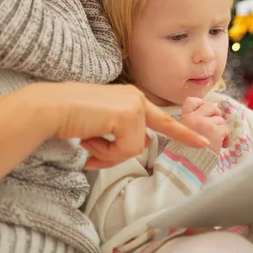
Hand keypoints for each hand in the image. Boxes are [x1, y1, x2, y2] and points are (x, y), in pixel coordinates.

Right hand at [35, 82, 208, 169]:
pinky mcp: (128, 115)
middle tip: (102, 152)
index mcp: (131, 98)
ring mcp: (134, 106)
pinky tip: (88, 139)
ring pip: (134, 149)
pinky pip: (126, 150)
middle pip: (147, 140)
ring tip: (87, 142)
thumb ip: (125, 132)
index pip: (162, 118)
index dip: (183, 133)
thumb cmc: (70, 116)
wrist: (49, 108)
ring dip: (108, 154)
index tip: (203, 142)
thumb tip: (143, 145)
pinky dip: (106, 153)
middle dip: (119, 153)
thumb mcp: (103, 124)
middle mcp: (136, 98)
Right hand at [179, 97, 230, 153]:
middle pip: (210, 106)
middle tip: (217, 126)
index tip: (205, 112)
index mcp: (184, 119)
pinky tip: (223, 146)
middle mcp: (193, 118)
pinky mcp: (215, 131)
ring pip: (220, 120)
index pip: (191, 101)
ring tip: (218, 141)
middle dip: (216, 115)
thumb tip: (209, 116)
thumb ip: (192, 125)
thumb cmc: (186, 155)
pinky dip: (227, 138)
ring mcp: (204, 124)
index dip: (201, 103)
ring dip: (221, 130)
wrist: (188, 167)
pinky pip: (226, 129)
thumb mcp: (182, 135)